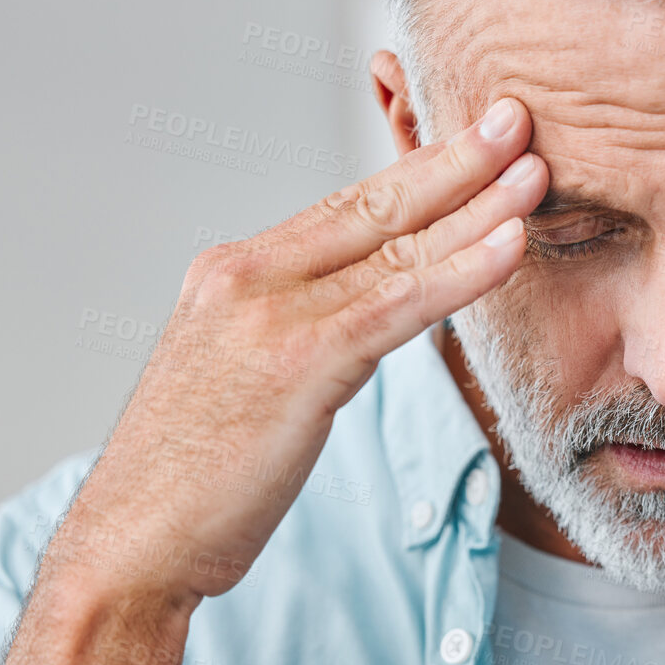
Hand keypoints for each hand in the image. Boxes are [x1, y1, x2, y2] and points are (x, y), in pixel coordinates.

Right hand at [50, 96, 548, 603]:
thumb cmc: (189, 477)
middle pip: (375, 205)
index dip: (416, 169)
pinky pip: (399, 307)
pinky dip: (462, 272)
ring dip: (477, 205)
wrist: (129, 547)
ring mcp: (269, 315)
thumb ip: (296, 330)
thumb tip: (361, 316)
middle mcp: (246, 276)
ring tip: (535, 170)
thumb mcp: (238, 378)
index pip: (344, 208)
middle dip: (455, 158)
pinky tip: (510, 244)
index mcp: (232, 273)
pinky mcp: (298, 364)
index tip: (472, 138)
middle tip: (518, 118)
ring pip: (396, 248)